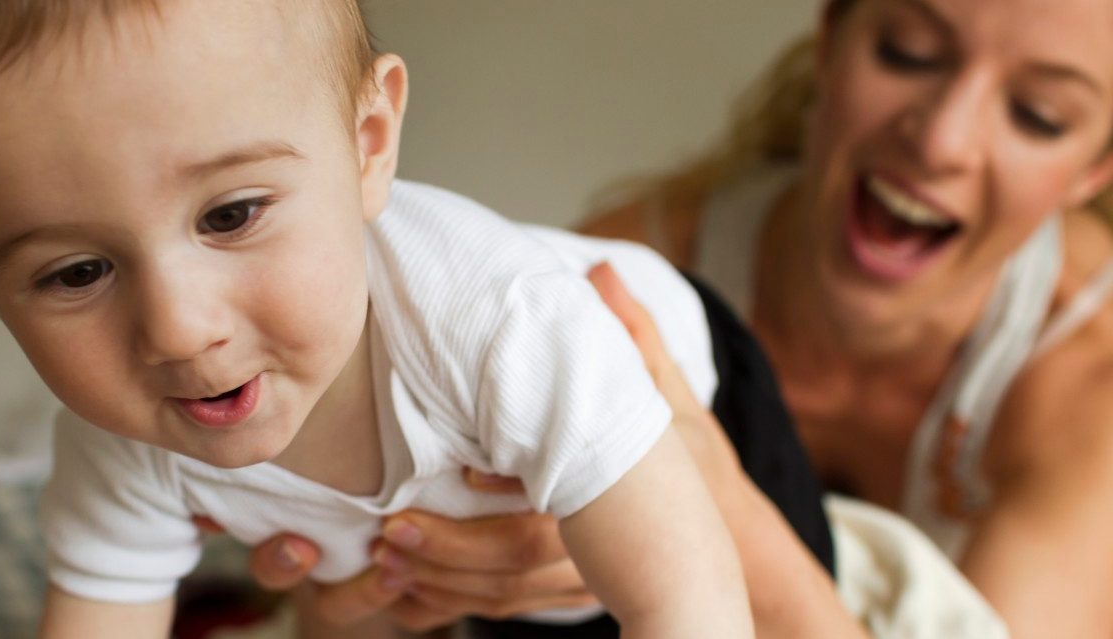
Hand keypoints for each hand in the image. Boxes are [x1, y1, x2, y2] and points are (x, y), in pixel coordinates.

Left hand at [231, 261, 740, 632]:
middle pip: (518, 561)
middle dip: (449, 551)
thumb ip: (634, 337)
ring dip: (442, 584)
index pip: (548, 509)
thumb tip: (601, 272)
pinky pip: (504, 613)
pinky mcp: (566, 600)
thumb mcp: (670, 398)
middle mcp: (599, 545)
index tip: (453, 473)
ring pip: (506, 598)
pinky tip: (411, 601)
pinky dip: (454, 607)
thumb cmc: (690, 463)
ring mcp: (582, 582)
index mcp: (617, 492)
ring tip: (387, 563)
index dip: (497, 497)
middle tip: (389, 535)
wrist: (725, 546)